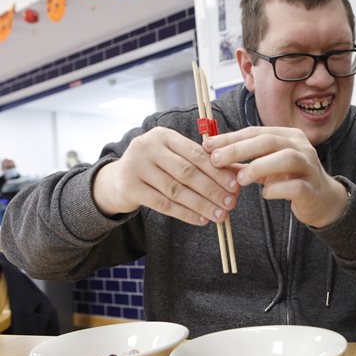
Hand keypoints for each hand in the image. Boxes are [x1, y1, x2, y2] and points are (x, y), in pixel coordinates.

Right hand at [93, 127, 239, 224]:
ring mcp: (136, 166)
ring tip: (220, 215)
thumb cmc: (155, 167)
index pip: (196, 153)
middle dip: (213, 189)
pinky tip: (201, 220)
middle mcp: (148, 146)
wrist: (117, 180)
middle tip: (231, 203)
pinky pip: (163, 204)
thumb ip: (202, 162)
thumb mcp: (174, 157)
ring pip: (176, 189)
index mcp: (164, 135)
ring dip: (202, 204)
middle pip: (187, 172)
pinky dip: (185, 213)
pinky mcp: (129, 187)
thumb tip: (238, 173)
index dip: (218, 171)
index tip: (236, 186)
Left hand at [203, 126, 348, 227]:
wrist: (322, 200)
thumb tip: (213, 155)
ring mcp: (309, 166)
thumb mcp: (266, 166)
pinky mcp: (312, 188)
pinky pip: (295, 186)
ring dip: (259, 166)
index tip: (208, 145)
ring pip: (286, 158)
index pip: (255, 131)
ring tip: (240, 179)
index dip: (230, 138)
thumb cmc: (290, 179)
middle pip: (268, 141)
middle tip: (216, 160)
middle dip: (239, 149)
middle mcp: (300, 146)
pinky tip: (265, 194)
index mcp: (287, 136)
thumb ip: (244, 160)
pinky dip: (277, 190)